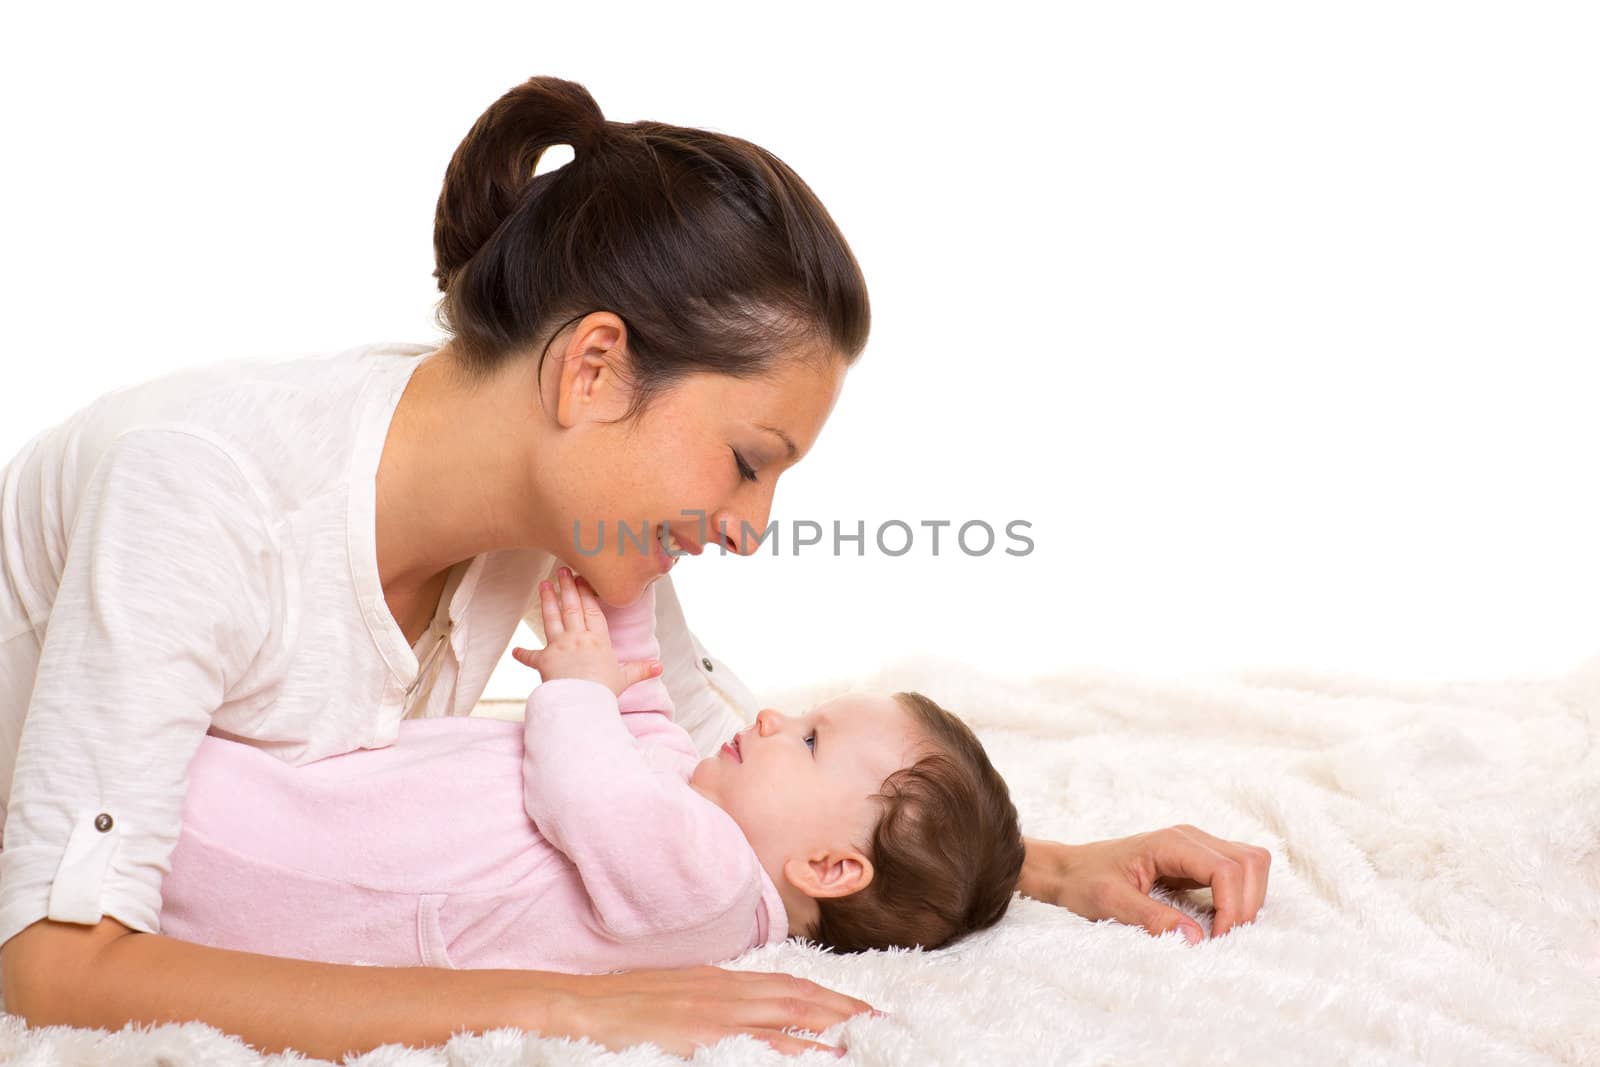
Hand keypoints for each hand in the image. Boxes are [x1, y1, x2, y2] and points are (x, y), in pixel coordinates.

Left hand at [511, 567, 661, 697]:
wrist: (582, 702)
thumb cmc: (604, 690)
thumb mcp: (624, 679)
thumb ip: (640, 670)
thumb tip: (659, 666)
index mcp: (598, 639)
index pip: (592, 610)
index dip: (587, 592)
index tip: (582, 577)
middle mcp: (578, 638)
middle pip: (571, 607)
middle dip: (566, 587)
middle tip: (561, 570)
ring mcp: (559, 647)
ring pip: (552, 618)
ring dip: (547, 600)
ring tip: (544, 584)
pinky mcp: (544, 661)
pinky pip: (531, 656)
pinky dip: (523, 654)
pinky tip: (516, 651)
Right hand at [527, 965, 881, 1057]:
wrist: (576, 1006)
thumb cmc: (620, 1008)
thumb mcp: (675, 995)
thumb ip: (713, 1001)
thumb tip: (743, 1014)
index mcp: (720, 979)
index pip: (787, 983)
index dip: (827, 995)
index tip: (858, 1009)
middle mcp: (725, 989)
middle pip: (800, 996)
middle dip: (844, 1009)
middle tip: (881, 1023)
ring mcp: (717, 1012)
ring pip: (790, 1014)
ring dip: (833, 1025)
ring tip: (868, 1038)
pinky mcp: (706, 1036)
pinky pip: (762, 1042)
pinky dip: (797, 1048)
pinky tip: (823, 1056)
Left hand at [1019, 826, 1271, 941]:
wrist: (1070, 869)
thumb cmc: (1085, 881)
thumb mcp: (1110, 902)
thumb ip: (1151, 918)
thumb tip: (1195, 938)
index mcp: (1170, 843)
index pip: (1226, 868)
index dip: (1232, 906)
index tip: (1217, 938)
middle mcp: (1189, 838)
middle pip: (1250, 862)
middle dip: (1246, 904)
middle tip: (1223, 938)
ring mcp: (1196, 847)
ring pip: (1251, 864)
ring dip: (1249, 899)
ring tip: (1224, 930)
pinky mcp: (1198, 861)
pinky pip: (1238, 873)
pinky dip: (1240, 897)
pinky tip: (1220, 920)